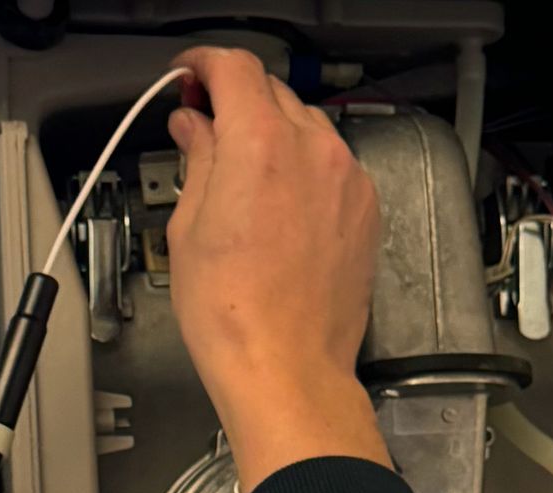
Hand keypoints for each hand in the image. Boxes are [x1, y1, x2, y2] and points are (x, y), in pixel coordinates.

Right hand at [166, 47, 389, 492]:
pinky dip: (302, 169)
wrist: (285, 368)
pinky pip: (331, 167)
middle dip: (234, 101)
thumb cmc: (233, 315)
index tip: (188, 77)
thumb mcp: (188, 229)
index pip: (234, 68)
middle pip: (271, 92)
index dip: (203, 65)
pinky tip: (276, 206)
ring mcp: (346, 179)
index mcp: (259, 145)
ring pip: (305, 128)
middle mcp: (312, 150)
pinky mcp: (365, 209)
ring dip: (271, 135)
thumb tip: (194, 130)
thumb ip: (198, 161)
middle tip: (204, 127)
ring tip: (240, 176)